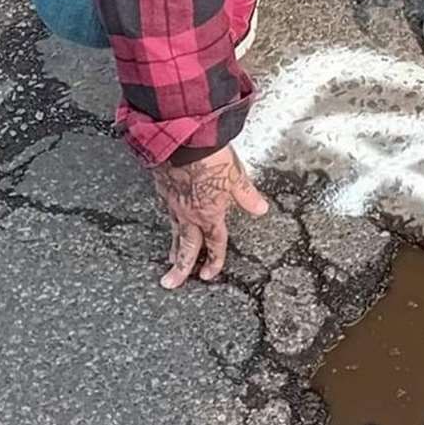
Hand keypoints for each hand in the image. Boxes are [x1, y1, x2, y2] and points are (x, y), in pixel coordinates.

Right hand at [153, 146, 266, 288]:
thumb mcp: (236, 177)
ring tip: (169, 261)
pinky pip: (165, 212)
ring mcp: (173, 203)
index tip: (210, 274)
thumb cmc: (210, 157)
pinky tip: (168, 222)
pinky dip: (167, 222)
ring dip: (173, 249)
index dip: (214, 260)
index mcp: (209, 214)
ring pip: (174, 232)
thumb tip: (260, 209)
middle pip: (186, 247)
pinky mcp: (162, 190)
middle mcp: (189, 214)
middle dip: (181, 268)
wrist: (181, 141)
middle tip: (172, 283)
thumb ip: (247, 195)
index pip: (214, 243)